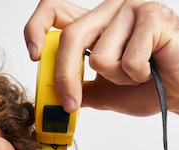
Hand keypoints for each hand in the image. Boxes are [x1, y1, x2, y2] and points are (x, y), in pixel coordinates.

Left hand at [24, 0, 178, 114]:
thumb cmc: (149, 87)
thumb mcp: (102, 92)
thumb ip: (78, 89)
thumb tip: (52, 98)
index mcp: (95, 24)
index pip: (54, 9)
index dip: (36, 28)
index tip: (33, 55)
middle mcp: (110, 10)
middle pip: (70, 38)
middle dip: (66, 78)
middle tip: (70, 104)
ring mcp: (132, 9)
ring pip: (99, 55)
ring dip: (117, 77)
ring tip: (137, 73)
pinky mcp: (153, 16)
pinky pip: (127, 59)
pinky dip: (138, 75)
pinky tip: (151, 68)